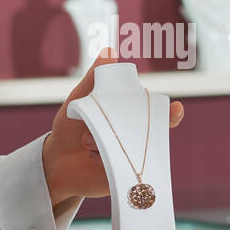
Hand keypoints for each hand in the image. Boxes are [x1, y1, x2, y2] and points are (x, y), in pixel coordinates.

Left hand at [41, 48, 184, 204]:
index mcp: (128, 119)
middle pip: (149, 136)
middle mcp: (133, 140)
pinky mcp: (119, 178)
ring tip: (86, 141)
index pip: (157, 116)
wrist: (53, 161)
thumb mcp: (79, 100)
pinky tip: (90, 156)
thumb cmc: (69, 128)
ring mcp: (128, 160)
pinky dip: (102, 160)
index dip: (170, 115)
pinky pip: (120, 170)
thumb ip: (94, 78)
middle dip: (136, 131)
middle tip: (113, 130)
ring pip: (130, 152)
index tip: (176, 109)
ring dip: (107, 144)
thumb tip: (110, 51)